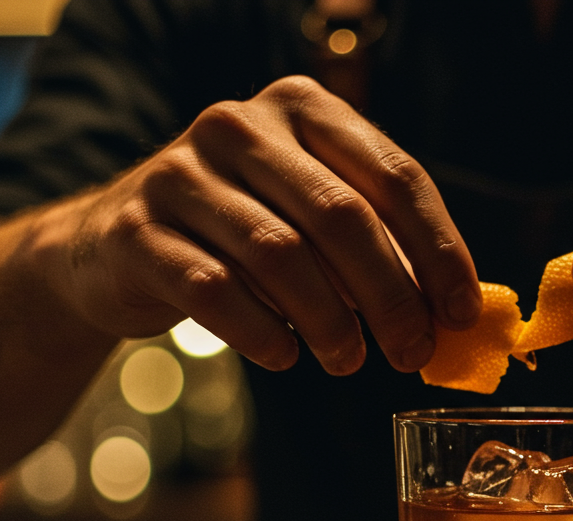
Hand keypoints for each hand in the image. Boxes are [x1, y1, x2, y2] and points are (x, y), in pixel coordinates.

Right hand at [38, 76, 481, 373]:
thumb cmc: (239, 235)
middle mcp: (238, 127)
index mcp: (301, 108)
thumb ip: (378, 250)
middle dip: (391, 295)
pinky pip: (214, 291)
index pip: (393, 175)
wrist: (111, 245)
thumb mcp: (311, 220)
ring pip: (281, 255)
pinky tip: (284, 356)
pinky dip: (262, 331)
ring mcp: (178, 174)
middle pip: (341, 215)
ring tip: (349, 361)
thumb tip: (451, 316)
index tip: (462, 312)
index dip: (439, 249)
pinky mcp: (134, 232)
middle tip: (413, 351)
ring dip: (330, 321)